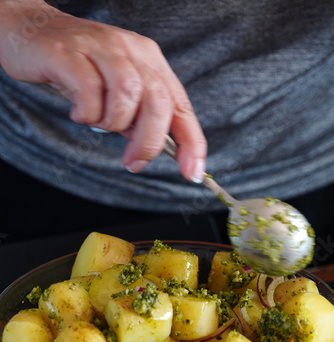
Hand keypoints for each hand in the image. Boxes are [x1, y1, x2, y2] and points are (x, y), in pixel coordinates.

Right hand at [0, 0, 206, 180]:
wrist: (32, 31)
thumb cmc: (79, 67)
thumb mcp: (116, 91)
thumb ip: (137, 116)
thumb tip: (152, 148)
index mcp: (150, 62)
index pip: (181, 106)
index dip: (191, 142)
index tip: (192, 173)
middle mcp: (131, 52)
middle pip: (158, 102)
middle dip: (149, 142)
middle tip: (132, 162)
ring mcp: (101, 49)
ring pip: (128, 93)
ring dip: (115, 123)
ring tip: (98, 124)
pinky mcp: (69, 54)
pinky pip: (89, 90)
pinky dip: (87, 113)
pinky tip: (79, 113)